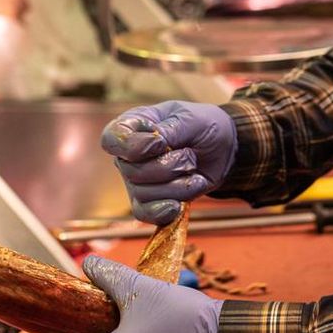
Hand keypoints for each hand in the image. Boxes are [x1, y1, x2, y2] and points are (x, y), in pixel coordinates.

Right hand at [101, 101, 236, 224]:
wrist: (221, 149)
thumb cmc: (201, 127)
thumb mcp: (191, 118)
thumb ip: (170, 128)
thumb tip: (155, 141)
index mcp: (132, 126)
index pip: (112, 139)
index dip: (133, 146)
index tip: (160, 143)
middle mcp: (128, 155)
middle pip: (132, 171)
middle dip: (168, 166)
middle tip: (190, 156)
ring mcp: (136, 181)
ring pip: (143, 194)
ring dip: (177, 186)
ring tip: (194, 173)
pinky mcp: (149, 202)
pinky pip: (145, 213)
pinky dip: (166, 210)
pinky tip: (181, 203)